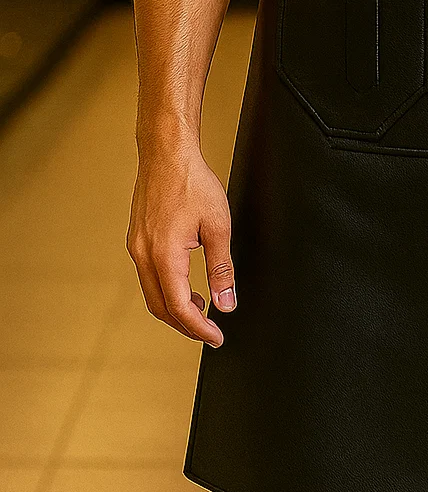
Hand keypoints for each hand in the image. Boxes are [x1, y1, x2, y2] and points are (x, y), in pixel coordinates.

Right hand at [126, 141, 235, 345]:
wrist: (167, 154)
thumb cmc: (192, 182)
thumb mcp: (218, 226)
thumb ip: (222, 268)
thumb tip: (226, 302)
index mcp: (164, 256)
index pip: (180, 308)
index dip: (199, 329)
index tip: (216, 337)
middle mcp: (143, 255)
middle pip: (161, 308)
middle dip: (185, 325)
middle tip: (209, 330)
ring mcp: (137, 248)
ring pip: (152, 294)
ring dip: (175, 308)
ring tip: (200, 308)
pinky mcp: (137, 240)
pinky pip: (148, 276)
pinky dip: (166, 289)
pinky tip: (184, 284)